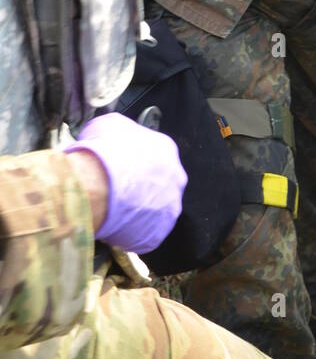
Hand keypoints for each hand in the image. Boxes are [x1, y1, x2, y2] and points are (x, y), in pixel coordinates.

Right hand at [63, 113, 186, 253]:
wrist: (96, 182)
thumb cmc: (102, 151)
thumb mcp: (109, 125)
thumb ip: (121, 132)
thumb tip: (112, 138)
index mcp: (166, 149)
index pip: (155, 158)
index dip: (135, 165)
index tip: (121, 171)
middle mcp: (176, 177)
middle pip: (160, 184)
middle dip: (141, 189)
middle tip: (118, 193)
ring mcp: (171, 206)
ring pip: (155, 210)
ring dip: (138, 212)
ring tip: (113, 212)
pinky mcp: (159, 231)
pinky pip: (146, 233)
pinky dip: (131, 232)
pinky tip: (113, 226)